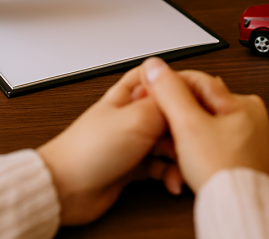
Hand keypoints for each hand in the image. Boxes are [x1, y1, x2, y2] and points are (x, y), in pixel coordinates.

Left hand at [37, 67, 179, 224]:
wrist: (66, 189)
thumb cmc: (88, 151)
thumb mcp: (138, 118)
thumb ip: (166, 102)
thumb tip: (187, 85)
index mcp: (130, 94)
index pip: (164, 79)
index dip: (184, 87)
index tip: (201, 101)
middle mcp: (133, 114)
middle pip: (172, 112)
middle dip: (185, 127)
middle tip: (191, 139)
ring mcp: (134, 140)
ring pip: (170, 140)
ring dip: (179, 154)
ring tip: (181, 164)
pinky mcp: (134, 165)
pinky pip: (162, 165)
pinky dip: (170, 173)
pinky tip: (172, 180)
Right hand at [138, 57, 268, 192]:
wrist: (237, 208)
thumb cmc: (223, 172)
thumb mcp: (189, 125)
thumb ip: (170, 92)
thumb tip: (154, 66)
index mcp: (244, 100)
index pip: (198, 79)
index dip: (169, 84)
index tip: (149, 92)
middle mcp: (250, 114)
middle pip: (200, 101)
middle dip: (176, 112)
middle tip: (159, 122)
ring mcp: (247, 135)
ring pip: (204, 122)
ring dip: (184, 130)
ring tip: (173, 144)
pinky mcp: (241, 154)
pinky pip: (212, 140)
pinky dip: (196, 145)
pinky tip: (187, 157)